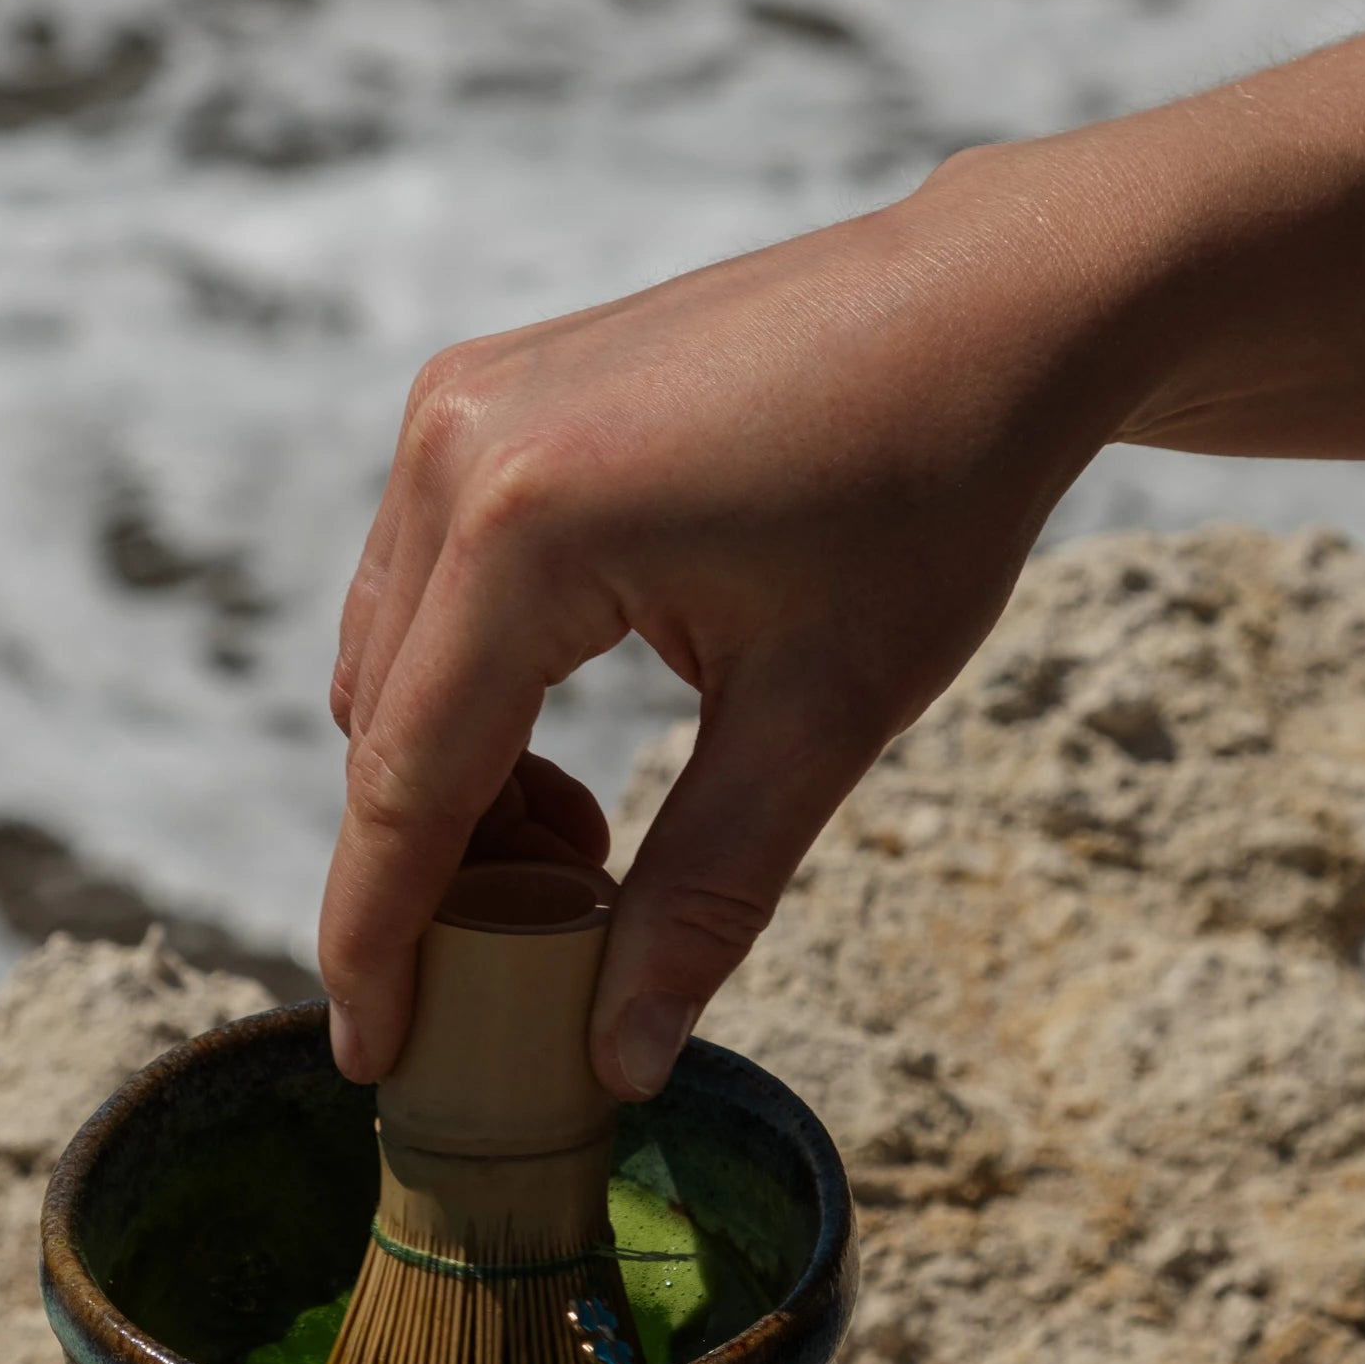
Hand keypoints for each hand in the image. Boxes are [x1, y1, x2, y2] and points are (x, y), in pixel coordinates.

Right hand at [318, 0, 1364, 1101]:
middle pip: (382, 725)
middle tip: (531, 959)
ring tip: (584, 845)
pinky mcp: (488, 392)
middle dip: (432, 865)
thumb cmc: (930, 495)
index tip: (374, 1057)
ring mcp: (461, 404)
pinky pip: (424, 582)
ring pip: (391, 657)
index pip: (408, 782)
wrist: (990, 306)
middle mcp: (455, 448)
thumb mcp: (823, 716)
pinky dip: (466, 684)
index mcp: (526, 527)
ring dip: (451, 776)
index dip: (379, 939)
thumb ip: (704, 896)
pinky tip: (562, 732)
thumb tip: (618, 1058)